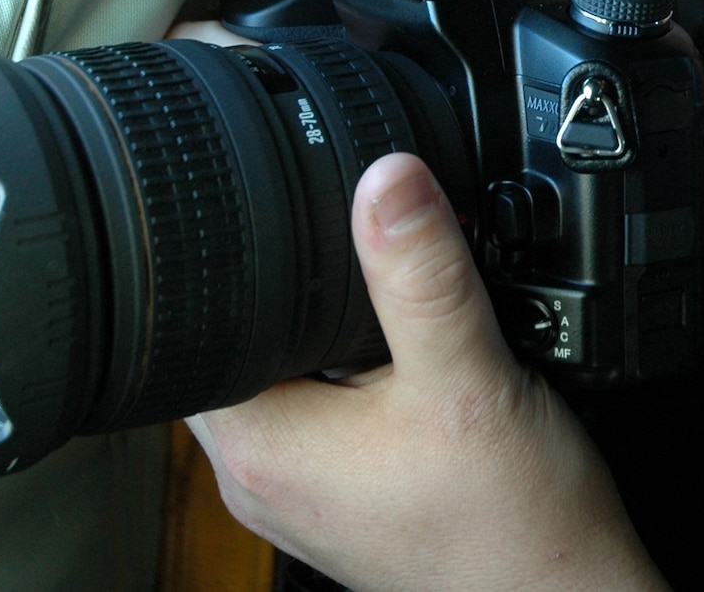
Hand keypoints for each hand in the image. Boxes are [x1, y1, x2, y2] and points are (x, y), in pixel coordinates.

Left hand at [186, 152, 664, 590]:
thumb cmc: (513, 528)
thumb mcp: (469, 377)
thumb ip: (425, 273)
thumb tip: (386, 175)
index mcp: (261, 445)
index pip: (190, 318)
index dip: (225, 248)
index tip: (264, 192)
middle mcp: (264, 475)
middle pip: (236, 337)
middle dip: (282, 279)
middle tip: (344, 237)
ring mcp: (302, 490)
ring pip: (282, 369)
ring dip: (320, 324)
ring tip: (380, 294)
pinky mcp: (344, 494)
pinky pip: (320, 405)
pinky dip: (351, 365)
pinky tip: (405, 355)